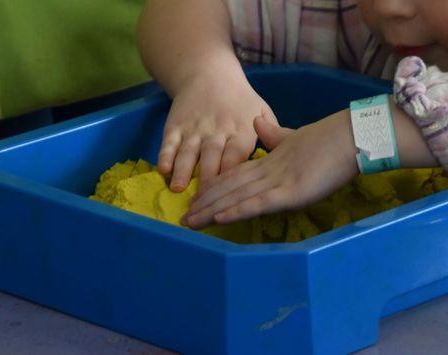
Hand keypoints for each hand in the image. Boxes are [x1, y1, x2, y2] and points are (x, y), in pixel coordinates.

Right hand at [158, 71, 276, 191]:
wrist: (210, 73)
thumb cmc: (241, 100)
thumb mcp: (262, 111)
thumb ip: (272, 134)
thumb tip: (284, 159)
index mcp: (241, 130)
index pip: (237, 155)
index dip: (232, 173)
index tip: (231, 194)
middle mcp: (217, 131)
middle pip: (211, 156)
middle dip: (206, 179)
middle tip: (203, 201)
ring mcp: (195, 128)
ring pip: (188, 151)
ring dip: (183, 170)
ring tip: (177, 188)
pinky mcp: (176, 125)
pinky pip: (169, 142)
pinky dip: (165, 155)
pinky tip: (163, 169)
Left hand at [182, 110, 359, 228]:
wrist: (349, 135)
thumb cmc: (329, 138)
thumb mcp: (296, 137)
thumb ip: (275, 134)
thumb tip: (258, 122)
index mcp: (270, 160)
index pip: (235, 175)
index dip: (214, 188)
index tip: (197, 197)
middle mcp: (268, 171)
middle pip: (229, 188)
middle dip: (205, 204)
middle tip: (184, 218)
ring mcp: (278, 181)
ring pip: (237, 197)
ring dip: (212, 211)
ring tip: (191, 222)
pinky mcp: (291, 191)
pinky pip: (259, 203)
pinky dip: (238, 210)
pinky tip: (219, 218)